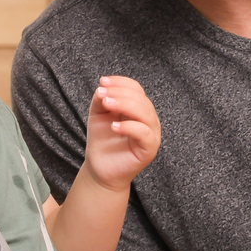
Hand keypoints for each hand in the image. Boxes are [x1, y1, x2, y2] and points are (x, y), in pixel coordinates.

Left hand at [85, 75, 161, 190]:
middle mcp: (148, 119)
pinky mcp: (150, 149)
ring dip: (124, 104)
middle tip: (102, 95)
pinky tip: (113, 126)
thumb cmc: (102, 141)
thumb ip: (101, 100)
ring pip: (145, 113)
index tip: (102, 81)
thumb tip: (103, 87)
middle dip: (120, 93)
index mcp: (138, 109)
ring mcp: (151, 134)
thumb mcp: (98, 115)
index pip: (136, 89)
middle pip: (141, 99)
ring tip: (106, 104)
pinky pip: (144, 133)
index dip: (121, 82)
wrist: (100, 168)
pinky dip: (129, 126)